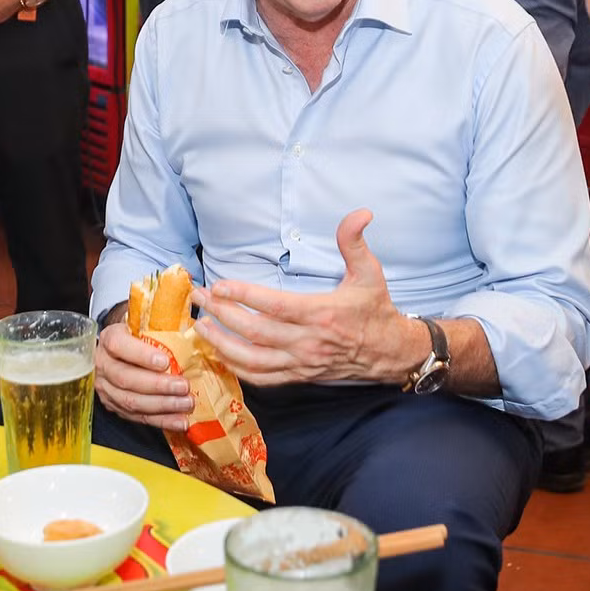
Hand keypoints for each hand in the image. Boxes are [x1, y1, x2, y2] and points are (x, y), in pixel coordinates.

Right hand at [95, 322, 195, 431]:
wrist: (119, 348)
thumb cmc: (138, 333)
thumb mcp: (145, 321)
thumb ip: (164, 323)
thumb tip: (202, 324)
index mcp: (109, 338)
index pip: (119, 345)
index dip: (141, 355)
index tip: (165, 361)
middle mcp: (103, 364)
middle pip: (125, 378)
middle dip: (158, 385)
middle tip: (184, 386)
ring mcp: (106, 388)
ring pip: (131, 401)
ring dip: (162, 405)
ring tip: (186, 404)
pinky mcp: (115, 406)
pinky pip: (138, 416)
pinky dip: (161, 420)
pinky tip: (180, 421)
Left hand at [195, 210, 425, 386]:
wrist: (390, 353)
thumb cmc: (376, 310)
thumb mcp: (371, 272)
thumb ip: (356, 242)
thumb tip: (361, 213)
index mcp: (321, 314)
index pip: (275, 306)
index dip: (245, 296)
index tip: (220, 285)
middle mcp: (308, 342)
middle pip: (255, 332)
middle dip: (222, 315)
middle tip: (199, 298)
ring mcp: (301, 363)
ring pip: (252, 359)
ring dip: (222, 344)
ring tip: (200, 326)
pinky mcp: (298, 376)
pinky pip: (262, 377)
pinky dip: (237, 367)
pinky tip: (220, 353)